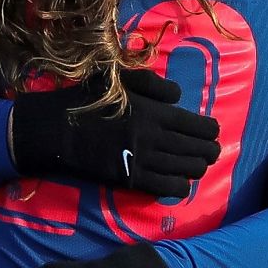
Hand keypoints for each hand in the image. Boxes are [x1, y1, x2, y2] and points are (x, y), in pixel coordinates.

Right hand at [10, 68, 220, 198]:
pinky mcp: (132, 180)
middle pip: (201, 150)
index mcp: (156, 111)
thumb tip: (179, 97)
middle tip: (209, 151)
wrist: (56, 130)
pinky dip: (179, 186)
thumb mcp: (120, 79)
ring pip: (189, 171)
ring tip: (194, 165)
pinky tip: (176, 181)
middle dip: (210, 151)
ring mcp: (145, 161)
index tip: (210, 131)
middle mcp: (156, 138)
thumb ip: (154, 84)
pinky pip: (168, 189)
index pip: (201, 126)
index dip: (211, 131)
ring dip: (197, 169)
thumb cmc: (88, 100)